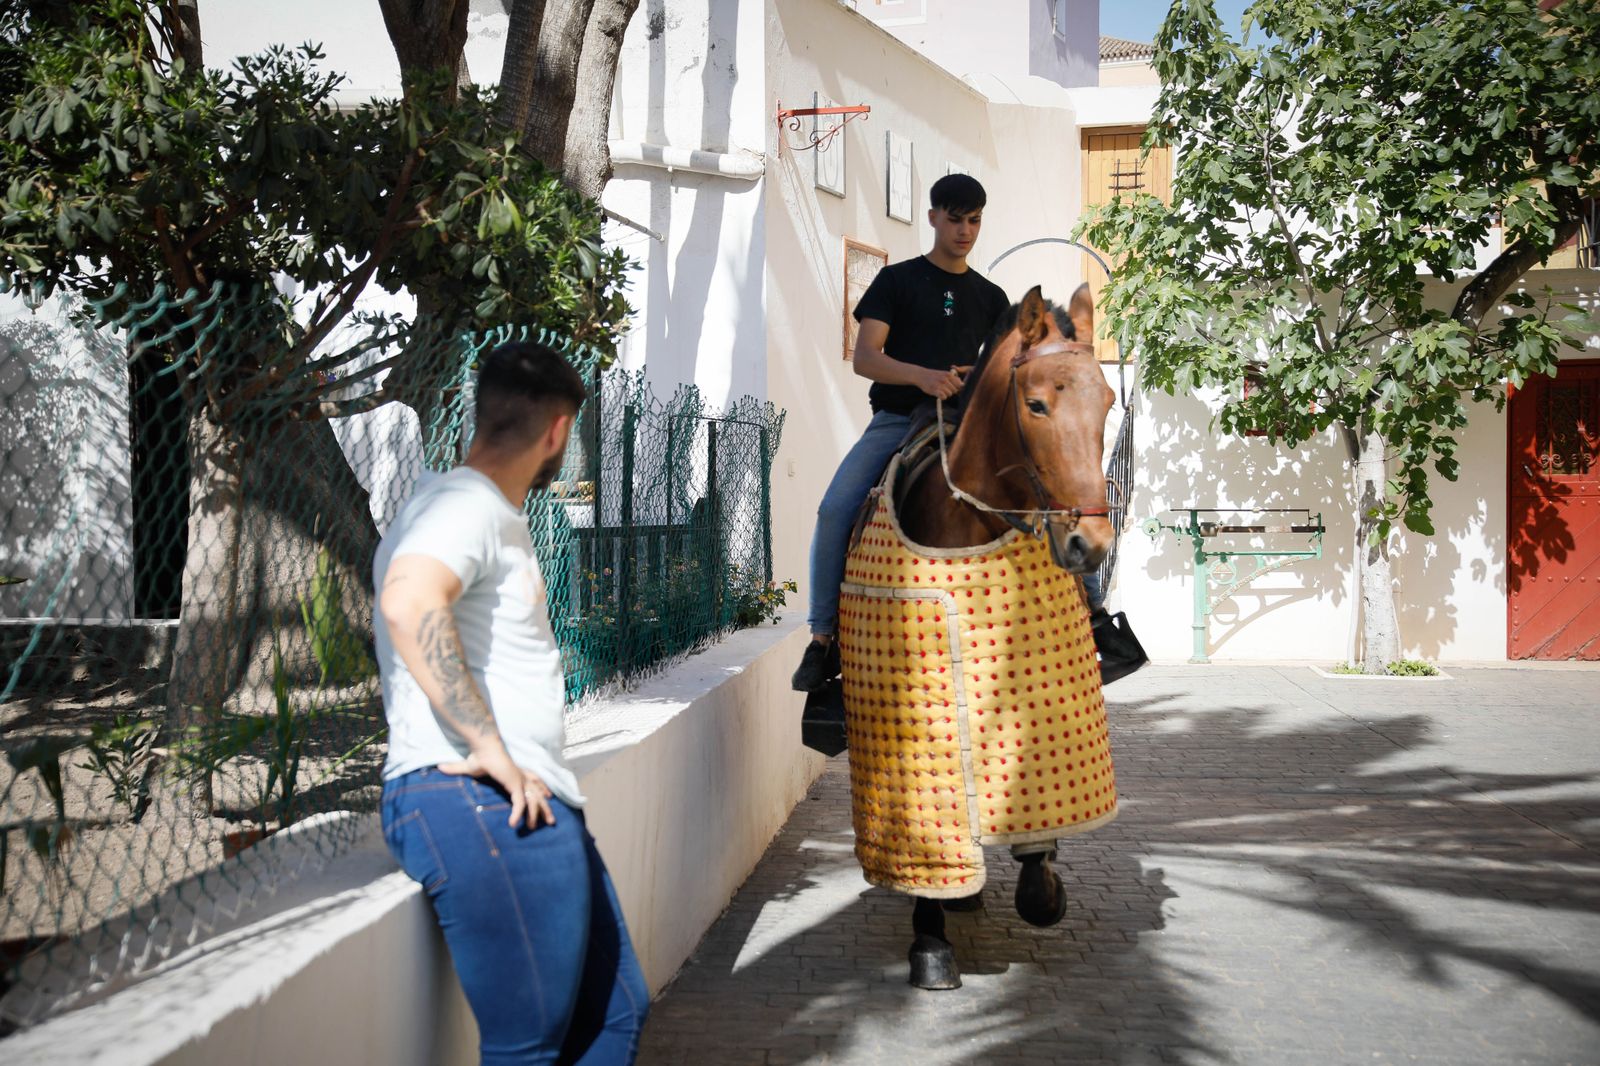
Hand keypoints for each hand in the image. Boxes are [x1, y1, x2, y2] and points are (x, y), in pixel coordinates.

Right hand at [437, 744, 555, 828]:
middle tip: (551, 821)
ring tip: (532, 828)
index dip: (541, 788)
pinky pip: (520, 803)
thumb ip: (456, 769)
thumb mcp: (468, 766)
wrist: (483, 747)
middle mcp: (521, 777)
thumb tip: (440, 766)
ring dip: (535, 815)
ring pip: (533, 801)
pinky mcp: (515, 784)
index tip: (548, 796)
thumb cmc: (479, 755)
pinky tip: (513, 824)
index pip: (534, 780)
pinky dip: (518, 814)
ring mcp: (520, 781)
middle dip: (545, 808)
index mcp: (515, 772)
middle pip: (539, 793)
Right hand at [917, 365, 967, 400]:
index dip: (957, 388)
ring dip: (946, 394)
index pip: (960, 384)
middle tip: (944, 390)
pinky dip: (942, 397)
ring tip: (940, 391)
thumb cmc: (933, 376)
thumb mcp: (944, 373)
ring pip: (949, 394)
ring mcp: (940, 384)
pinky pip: (943, 397)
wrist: (920, 375)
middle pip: (955, 390)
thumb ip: (953, 378)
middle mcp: (945, 379)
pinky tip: (938, 394)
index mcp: (949, 374)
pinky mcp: (935, 390)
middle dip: (951, 391)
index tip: (952, 388)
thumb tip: (962, 384)